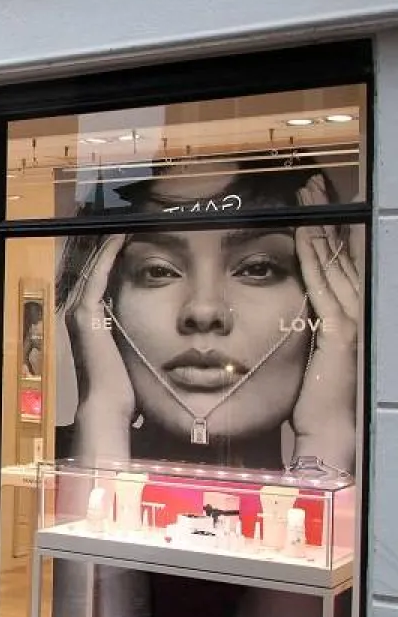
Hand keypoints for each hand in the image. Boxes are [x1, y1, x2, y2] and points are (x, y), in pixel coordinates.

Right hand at [64, 234, 132, 459]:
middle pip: (93, 273)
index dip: (112, 263)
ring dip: (107, 248)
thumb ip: (134, 344)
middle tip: (123, 227)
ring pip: (93, 270)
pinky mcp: (85, 314)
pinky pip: (97, 276)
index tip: (130, 244)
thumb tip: (160, 345)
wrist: (107, 404)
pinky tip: (118, 239)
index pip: (100, 285)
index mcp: (90, 325)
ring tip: (121, 227)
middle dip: (108, 251)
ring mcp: (79, 313)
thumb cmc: (122, 390)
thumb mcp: (129, 358)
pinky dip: (106, 256)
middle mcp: (79, 315)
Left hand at [292, 175, 359, 471]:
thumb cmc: (309, 400)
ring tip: (309, 197)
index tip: (307, 202)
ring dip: (321, 228)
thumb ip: (291, 326)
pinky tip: (307, 235)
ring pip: (334, 263)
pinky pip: (326, 287)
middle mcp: (349, 311)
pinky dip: (318, 260)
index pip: (332, 262)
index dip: (321, 230)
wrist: (328, 431)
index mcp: (338, 315)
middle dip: (324, 217)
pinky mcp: (339, 333)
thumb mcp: (299, 352)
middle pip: (338, 253)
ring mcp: (348, 321)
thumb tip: (268, 308)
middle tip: (311, 184)